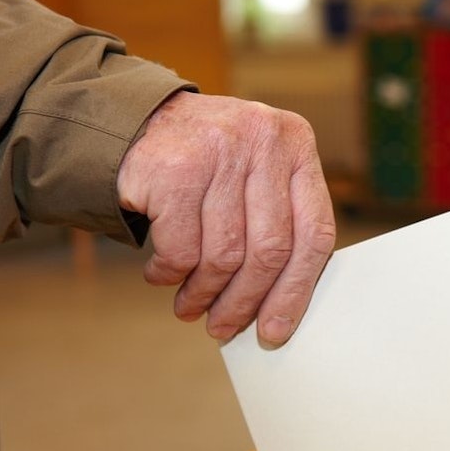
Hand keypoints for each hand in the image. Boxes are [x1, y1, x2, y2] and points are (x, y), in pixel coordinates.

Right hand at [117, 91, 335, 346]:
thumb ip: (278, 223)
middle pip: (270, 250)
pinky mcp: (173, 169)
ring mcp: (219, 150)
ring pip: (224, 255)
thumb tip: (280, 309)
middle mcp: (263, 140)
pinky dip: (170, 274)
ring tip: (190, 307)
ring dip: (204, 293)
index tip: (276, 329)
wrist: (135, 121)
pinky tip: (162, 275)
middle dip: (245, 302)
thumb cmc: (209, 165)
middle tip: (224, 328)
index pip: (314, 232)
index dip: (296, 290)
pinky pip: (181, 249)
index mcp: (296, 145)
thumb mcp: (256, 174)